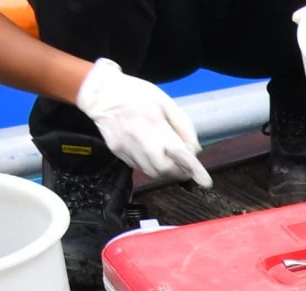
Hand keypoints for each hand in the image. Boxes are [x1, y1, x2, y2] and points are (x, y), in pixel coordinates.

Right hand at [76, 59, 210, 186]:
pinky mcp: (117, 150)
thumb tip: (194, 150)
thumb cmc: (136, 94)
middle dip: (178, 171)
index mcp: (154, 123)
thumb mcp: (166, 103)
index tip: (205, 182)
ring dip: (165, 171)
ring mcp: (126, 146)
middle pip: (165, 169)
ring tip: (168, 159)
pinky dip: (150, 166)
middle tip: (184, 166)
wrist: (100, 92)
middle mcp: (139, 138)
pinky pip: (138, 167)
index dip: (194, 169)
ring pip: (151, 172)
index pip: (178, 152)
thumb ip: (183, 127)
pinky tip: (151, 155)